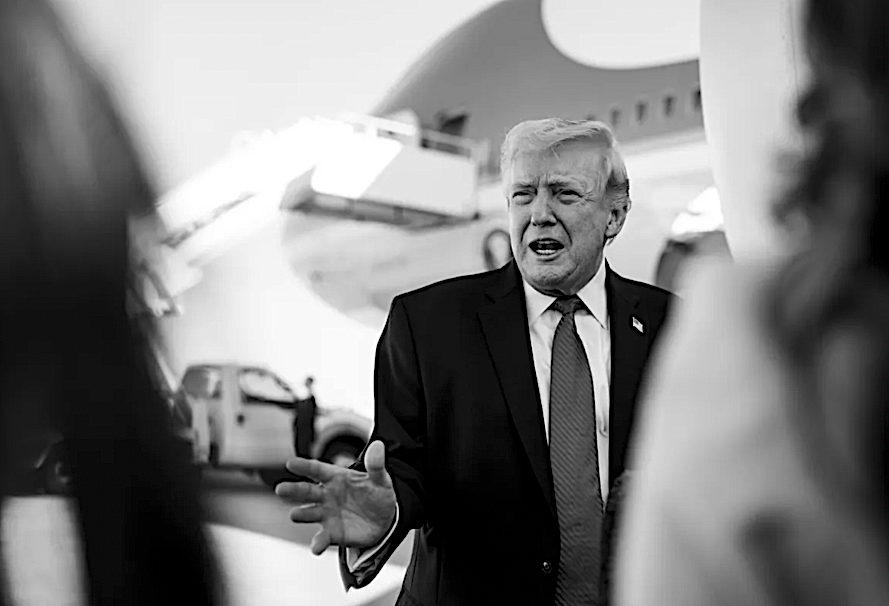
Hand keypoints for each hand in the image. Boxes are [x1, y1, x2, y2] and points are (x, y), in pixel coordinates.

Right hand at [275, 440, 396, 554]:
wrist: (385, 520)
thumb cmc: (378, 494)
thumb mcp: (381, 479)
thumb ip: (376, 465)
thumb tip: (377, 445)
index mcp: (336, 477)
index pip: (318, 470)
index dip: (304, 466)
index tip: (291, 463)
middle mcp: (327, 495)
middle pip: (307, 491)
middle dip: (293, 490)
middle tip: (280, 489)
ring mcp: (327, 514)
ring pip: (309, 513)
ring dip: (301, 514)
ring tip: (294, 515)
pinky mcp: (332, 533)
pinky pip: (322, 538)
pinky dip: (318, 543)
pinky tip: (316, 547)